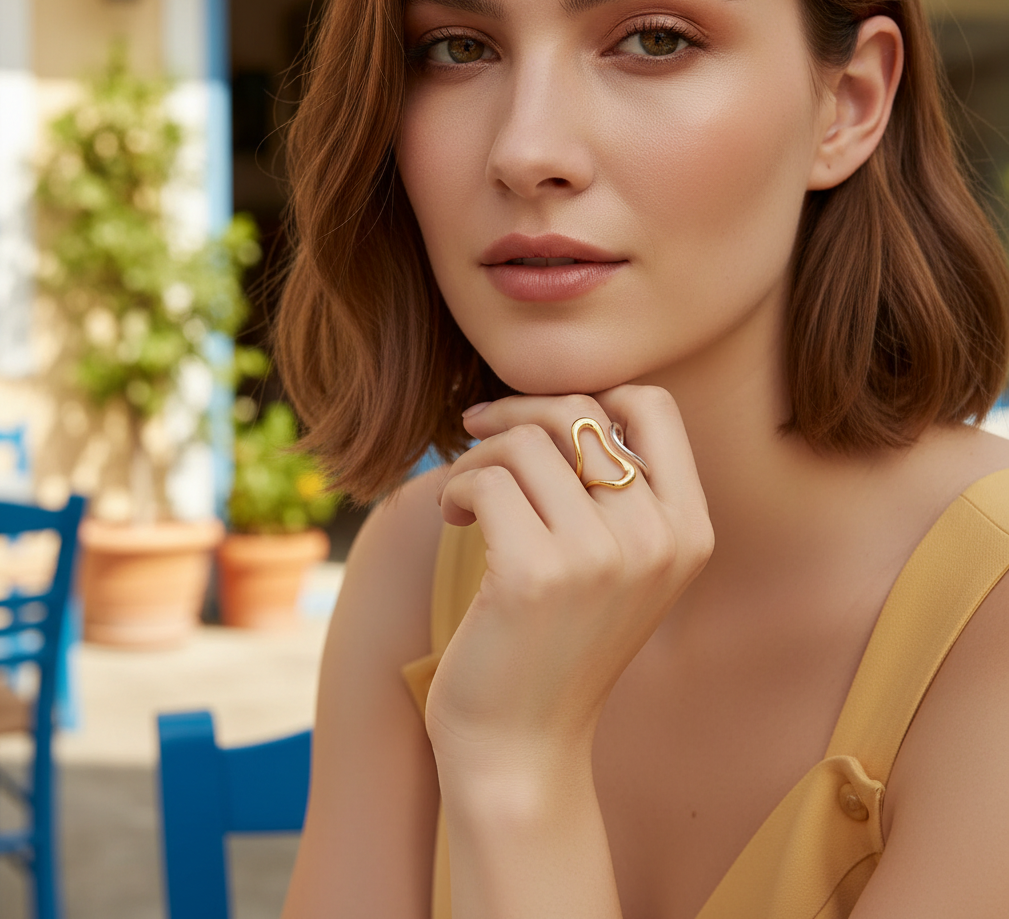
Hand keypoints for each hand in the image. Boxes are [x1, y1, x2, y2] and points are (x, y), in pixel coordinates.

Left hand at [428, 385, 714, 778]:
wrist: (523, 745)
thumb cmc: (556, 642)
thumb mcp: (613, 564)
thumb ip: (610, 487)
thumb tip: (546, 399)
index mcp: (688, 530)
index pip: (652, 405)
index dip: (590, 397)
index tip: (541, 424)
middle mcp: (658, 538)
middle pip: (577, 412)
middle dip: (515, 414)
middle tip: (477, 434)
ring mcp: (602, 556)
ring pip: (524, 442)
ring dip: (479, 458)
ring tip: (467, 498)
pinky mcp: (536, 573)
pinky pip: (485, 480)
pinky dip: (457, 488)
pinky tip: (454, 518)